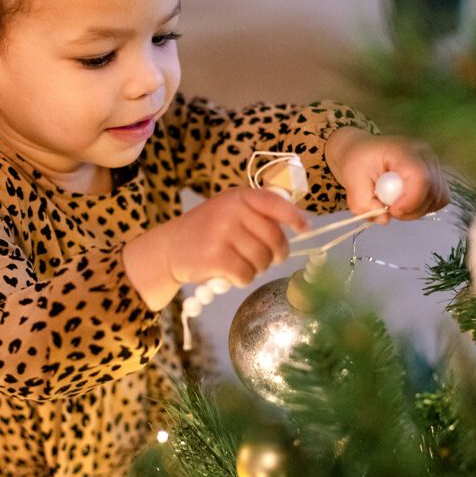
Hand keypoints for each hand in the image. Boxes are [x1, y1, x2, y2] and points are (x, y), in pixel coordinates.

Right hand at [124, 188, 307, 309]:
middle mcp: (231, 211)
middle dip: (275, 254)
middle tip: (265, 259)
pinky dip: (242, 279)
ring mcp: (223, 233)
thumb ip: (258, 213)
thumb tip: (301, 222)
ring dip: (256, 268)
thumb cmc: (207, 231)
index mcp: (239, 196)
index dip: (293, 216)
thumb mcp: (230, 211)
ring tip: (239, 263)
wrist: (170, 247)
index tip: (305, 228)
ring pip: (262, 260)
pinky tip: (228, 273)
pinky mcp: (215, 257)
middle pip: (274, 238)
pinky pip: (246, 275)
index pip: (274, 202)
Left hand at [324, 127, 449, 223]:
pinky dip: (421, 207)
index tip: (391, 211)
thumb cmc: (356, 161)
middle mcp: (425, 155)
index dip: (410, 201)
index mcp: (403, 150)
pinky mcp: (435, 175)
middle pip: (433, 191)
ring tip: (394, 204)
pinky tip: (404, 202)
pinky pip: (437, 200)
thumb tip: (384, 219)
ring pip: (438, 198)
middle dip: (410, 209)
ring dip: (416, 209)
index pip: (420, 178)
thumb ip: (363, 203)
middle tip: (388, 208)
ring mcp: (433, 165)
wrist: (361, 152)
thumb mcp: (351, 181)